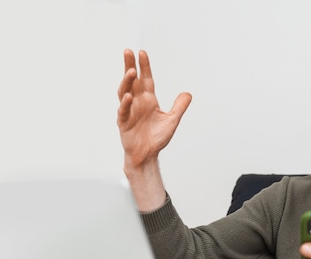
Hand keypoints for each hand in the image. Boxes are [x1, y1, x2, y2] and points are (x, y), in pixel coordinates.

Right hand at [117, 49, 191, 174]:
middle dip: (130, 66)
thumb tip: (188, 93)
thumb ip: (179, 107)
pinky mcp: (124, 123)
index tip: (142, 53)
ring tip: (131, 72)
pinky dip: (125, 104)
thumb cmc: (156, 138)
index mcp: (148, 100)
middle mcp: (137, 103)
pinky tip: (128, 96)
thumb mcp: (171, 120)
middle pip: (132, 81)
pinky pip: (123, 111)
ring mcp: (129, 111)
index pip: (146, 79)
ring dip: (127, 82)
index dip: (144, 67)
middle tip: (128, 51)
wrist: (147, 155)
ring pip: (124, 92)